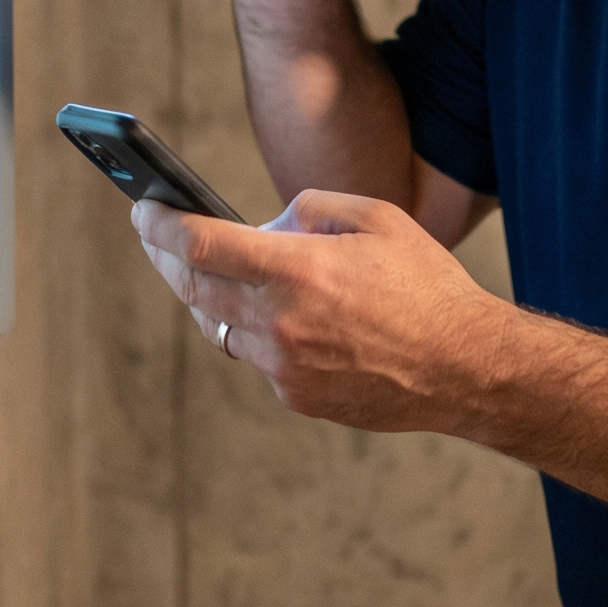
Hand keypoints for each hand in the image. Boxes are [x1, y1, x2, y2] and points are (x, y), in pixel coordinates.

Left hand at [132, 190, 505, 432]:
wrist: (464, 367)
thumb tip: (260, 229)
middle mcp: (281, 323)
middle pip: (194, 287)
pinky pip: (256, 356)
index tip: (142, 211)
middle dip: (165, 257)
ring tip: (203, 269)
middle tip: (154, 236)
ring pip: (219, 325)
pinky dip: (254, 330)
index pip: (200, 244)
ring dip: (206, 294)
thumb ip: (309, 210)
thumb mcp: (375, 218)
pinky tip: (269, 312)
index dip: (160, 225)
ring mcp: (285, 367)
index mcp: (298, 270)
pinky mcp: (296, 396)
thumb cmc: (426, 284)